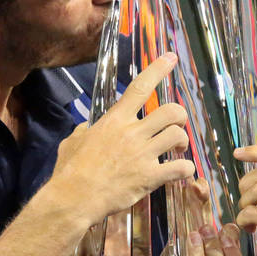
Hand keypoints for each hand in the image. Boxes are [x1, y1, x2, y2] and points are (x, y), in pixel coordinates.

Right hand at [48, 53, 195, 224]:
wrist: (73, 198)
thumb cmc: (70, 170)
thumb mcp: (73, 141)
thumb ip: (85, 130)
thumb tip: (88, 128)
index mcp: (114, 120)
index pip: (140, 87)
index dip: (158, 70)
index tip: (171, 57)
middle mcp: (132, 133)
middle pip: (171, 111)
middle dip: (180, 117)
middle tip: (176, 127)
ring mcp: (142, 154)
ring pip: (178, 136)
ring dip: (183, 142)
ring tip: (177, 150)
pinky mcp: (149, 177)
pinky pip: (180, 168)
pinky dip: (185, 169)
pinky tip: (181, 172)